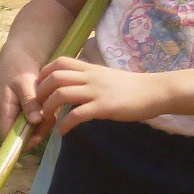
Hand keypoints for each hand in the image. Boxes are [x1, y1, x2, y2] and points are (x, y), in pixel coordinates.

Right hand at [0, 42, 46, 144]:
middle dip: (38, 133)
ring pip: (36, 126)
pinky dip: (50, 114)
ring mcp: (25, 111)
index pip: (8, 135)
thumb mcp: (22, 83)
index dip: (18, 143)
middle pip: (24, 133)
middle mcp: (16, 115)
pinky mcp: (35, 107)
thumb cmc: (17, 68)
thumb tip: (35, 121)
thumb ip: (29, 101)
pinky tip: (56, 105)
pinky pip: (43, 117)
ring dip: (46, 123)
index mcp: (7, 111)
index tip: (33, 142)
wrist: (23, 55)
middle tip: (51, 122)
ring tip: (54, 110)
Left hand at [34, 56, 168, 134]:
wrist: (156, 91)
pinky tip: (62, 132)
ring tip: (47, 119)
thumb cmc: (132, 86)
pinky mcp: (104, 107)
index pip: (59, 62)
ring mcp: (97, 91)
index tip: (39, 88)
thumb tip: (73, 84)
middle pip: (54, 77)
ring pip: (61, 94)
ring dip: (48, 108)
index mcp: (90, 68)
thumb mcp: (106, 76)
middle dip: (40, 93)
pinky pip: (77, 114)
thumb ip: (89, 78)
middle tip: (38, 107)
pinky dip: (64, 124)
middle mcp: (91, 77)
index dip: (44, 74)